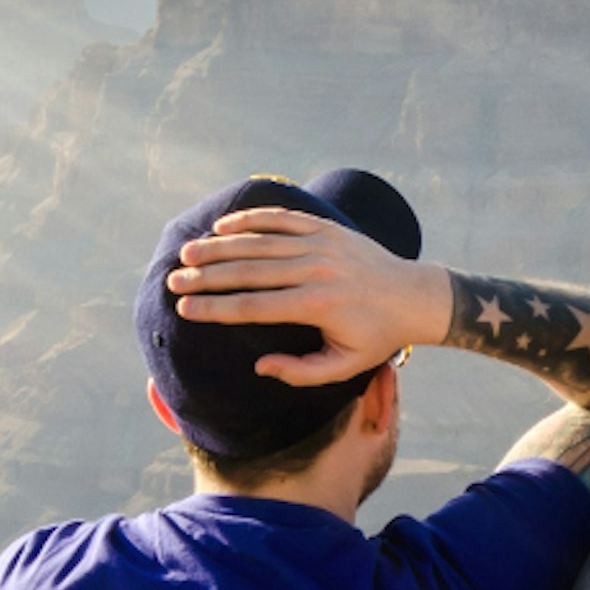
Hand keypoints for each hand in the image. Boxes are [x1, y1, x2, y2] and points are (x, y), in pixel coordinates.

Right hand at [167, 208, 453, 384]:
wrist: (414, 297)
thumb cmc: (375, 338)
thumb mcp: (343, 367)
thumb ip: (300, 371)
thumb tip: (260, 366)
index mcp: (316, 306)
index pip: (253, 307)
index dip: (215, 308)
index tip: (185, 308)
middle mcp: (316, 271)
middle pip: (248, 271)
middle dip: (207, 276)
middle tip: (175, 280)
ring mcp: (322, 244)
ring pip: (260, 242)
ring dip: (220, 246)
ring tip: (189, 252)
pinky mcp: (328, 227)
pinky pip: (283, 218)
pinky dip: (252, 219)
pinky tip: (224, 225)